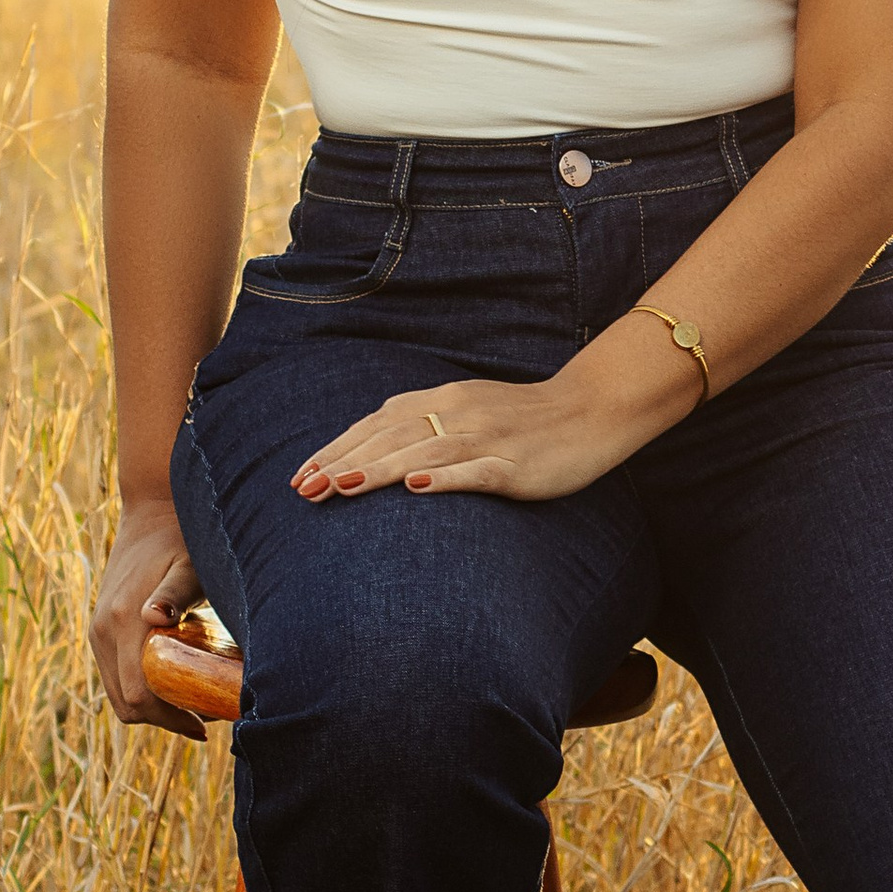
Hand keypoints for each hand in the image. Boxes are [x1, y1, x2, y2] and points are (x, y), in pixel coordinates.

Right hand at [90, 496, 207, 733]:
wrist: (152, 511)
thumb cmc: (182, 540)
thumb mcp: (188, 565)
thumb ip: (175, 592)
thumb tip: (155, 617)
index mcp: (123, 621)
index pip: (139, 696)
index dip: (170, 720)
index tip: (203, 727)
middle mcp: (103, 631)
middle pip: (125, 703)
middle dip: (163, 720)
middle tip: (203, 721)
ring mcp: (97, 631)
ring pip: (117, 693)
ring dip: (151, 707)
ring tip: (191, 706)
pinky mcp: (100, 629)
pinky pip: (115, 675)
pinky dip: (139, 689)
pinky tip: (171, 684)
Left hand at [293, 363, 678, 507]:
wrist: (592, 409)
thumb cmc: (526, 419)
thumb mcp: (469, 411)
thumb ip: (425, 424)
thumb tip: (375, 447)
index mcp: (442, 400)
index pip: (376, 423)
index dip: (336, 448)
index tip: (300, 476)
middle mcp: (457, 414)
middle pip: (389, 437)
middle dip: (342, 463)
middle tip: (303, 491)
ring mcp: (486, 439)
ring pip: (422, 453)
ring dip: (377, 469)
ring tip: (340, 488)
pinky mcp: (515, 464)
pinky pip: (475, 470)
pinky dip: (443, 478)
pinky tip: (415, 489)